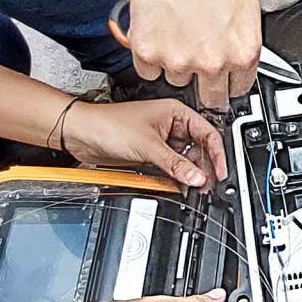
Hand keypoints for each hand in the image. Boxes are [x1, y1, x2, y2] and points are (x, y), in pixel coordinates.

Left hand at [61, 97, 227, 185]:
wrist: (82, 134)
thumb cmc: (109, 125)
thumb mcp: (149, 146)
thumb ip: (175, 164)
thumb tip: (198, 177)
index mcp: (176, 112)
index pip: (207, 133)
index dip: (216, 153)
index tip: (220, 172)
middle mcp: (172, 125)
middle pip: (198, 149)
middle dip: (203, 168)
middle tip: (207, 185)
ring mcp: (162, 141)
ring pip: (185, 161)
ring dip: (190, 174)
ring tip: (194, 189)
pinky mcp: (152, 154)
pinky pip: (171, 168)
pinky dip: (176, 177)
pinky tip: (180, 186)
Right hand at [124, 0, 264, 107]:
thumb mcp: (248, 3)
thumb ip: (243, 38)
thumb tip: (239, 53)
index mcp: (243, 52)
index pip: (239, 89)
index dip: (230, 82)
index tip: (224, 79)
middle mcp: (212, 62)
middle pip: (210, 97)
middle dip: (206, 84)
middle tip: (197, 59)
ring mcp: (177, 61)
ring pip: (177, 80)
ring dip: (176, 63)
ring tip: (176, 29)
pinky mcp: (147, 53)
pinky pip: (148, 70)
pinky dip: (150, 56)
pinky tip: (158, 31)